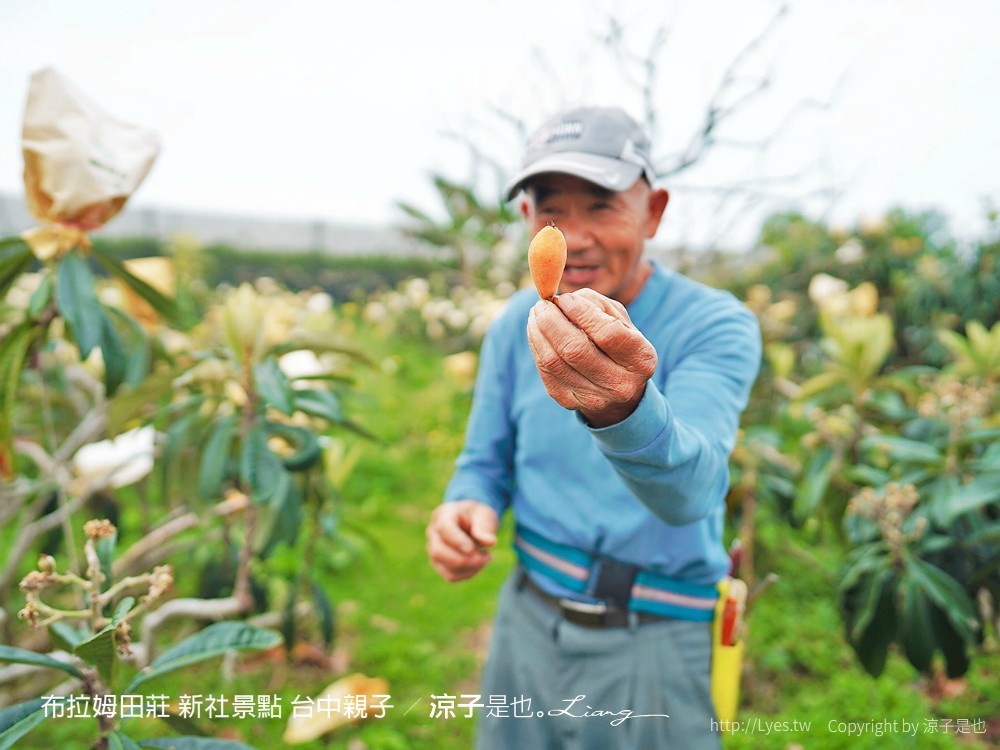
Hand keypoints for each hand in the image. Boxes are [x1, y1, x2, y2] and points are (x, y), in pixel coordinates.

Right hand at [426, 500, 498, 581]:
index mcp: (444, 514)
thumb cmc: (477, 516)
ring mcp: (433, 549)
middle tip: (487, 556)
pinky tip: (480, 564)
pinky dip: (468, 573)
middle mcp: (433, 532)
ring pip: (445, 567)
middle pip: (438, 551)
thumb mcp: (484, 515)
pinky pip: (451, 576)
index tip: (473, 549)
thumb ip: (485, 526)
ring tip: (486, 557)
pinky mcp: (439, 563)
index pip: (444, 527)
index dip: (457, 540)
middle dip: (464, 559)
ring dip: (470, 568)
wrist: (471, 522)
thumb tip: (491, 542)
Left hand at [527, 288, 657, 426]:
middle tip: (541, 304)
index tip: (564, 298)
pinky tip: (536, 331)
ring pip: (554, 362)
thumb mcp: (618, 318)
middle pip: (575, 350)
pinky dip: (536, 346)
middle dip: (552, 321)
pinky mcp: (569, 401)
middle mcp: (621, 384)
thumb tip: (560, 301)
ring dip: (538, 332)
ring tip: (536, 314)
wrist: (615, 385)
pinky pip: (545, 371)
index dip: (581, 312)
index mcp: (641, 358)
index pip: (608, 333)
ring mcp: (594, 398)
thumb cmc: (617, 341)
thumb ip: (594, 303)